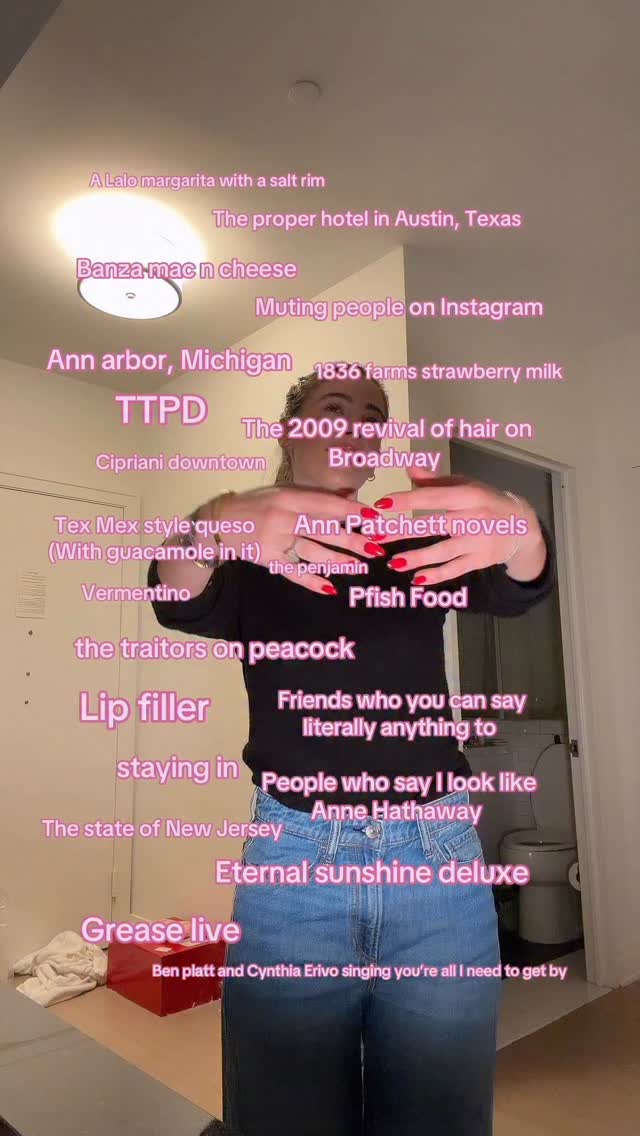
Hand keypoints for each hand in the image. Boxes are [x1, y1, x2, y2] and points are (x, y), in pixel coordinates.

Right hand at [203, 486, 383, 594]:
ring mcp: (276, 541)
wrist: (220, 523)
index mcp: (288, 498)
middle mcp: (283, 519)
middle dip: (353, 540)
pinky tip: (330, 588)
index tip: (374, 517)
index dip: (351, 510)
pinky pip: (294, 572)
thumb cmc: (257, 504)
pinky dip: (312, 581)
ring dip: (339, 561)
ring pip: (313, 553)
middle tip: (377, 548)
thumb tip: (351, 496)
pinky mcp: (269, 560)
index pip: (326, 504)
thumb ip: (316, 496)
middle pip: (324, 530)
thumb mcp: (284, 492)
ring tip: (360, 567)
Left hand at [373, 468, 546, 584]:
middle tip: (375, 537)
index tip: (381, 504)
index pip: (432, 497)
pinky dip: (436, 576)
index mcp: (468, 496)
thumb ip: (434, 480)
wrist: (522, 525)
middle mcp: (473, 519)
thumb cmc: (486, 501)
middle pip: (432, 526)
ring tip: (392, 563)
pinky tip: (417, 579)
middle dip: (401, 532)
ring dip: (416, 558)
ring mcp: (477, 542)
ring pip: (442, 551)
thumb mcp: (464, 485)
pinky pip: (454, 569)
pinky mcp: (480, 561)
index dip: (406, 501)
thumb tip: (407, 467)